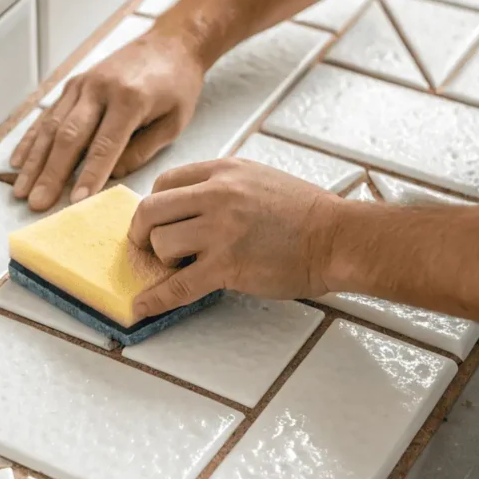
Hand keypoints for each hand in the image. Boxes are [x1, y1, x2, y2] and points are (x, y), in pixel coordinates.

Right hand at [11, 29, 205, 210]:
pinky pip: (48, 115)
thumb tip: (110, 176)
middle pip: (69, 137)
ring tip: (20, 190)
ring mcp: (82, 84)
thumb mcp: (173, 122)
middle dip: (51, 174)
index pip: (104, 146)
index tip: (75, 202)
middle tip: (36, 204)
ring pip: (51, 127)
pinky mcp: (74, 84)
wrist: (171, 42)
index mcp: (129, 100)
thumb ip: (142, 151)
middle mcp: (99, 89)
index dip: (89, 176)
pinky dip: (32, 139)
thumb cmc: (177, 86)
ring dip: (34, 162)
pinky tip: (19, 161)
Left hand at [128, 158, 342, 318]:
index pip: (166, 182)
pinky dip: (155, 299)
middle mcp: (217, 195)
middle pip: (152, 210)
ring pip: (161, 244)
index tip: (156, 221)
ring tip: (181, 267)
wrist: (337, 237)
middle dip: (141, 232)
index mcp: (225, 171)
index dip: (155, 205)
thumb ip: (223, 188)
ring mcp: (221, 230)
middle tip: (145, 246)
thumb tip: (190, 209)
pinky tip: (141, 306)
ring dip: (163, 261)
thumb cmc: (306, 213)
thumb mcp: (258, 179)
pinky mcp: (227, 266)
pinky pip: (177, 285)